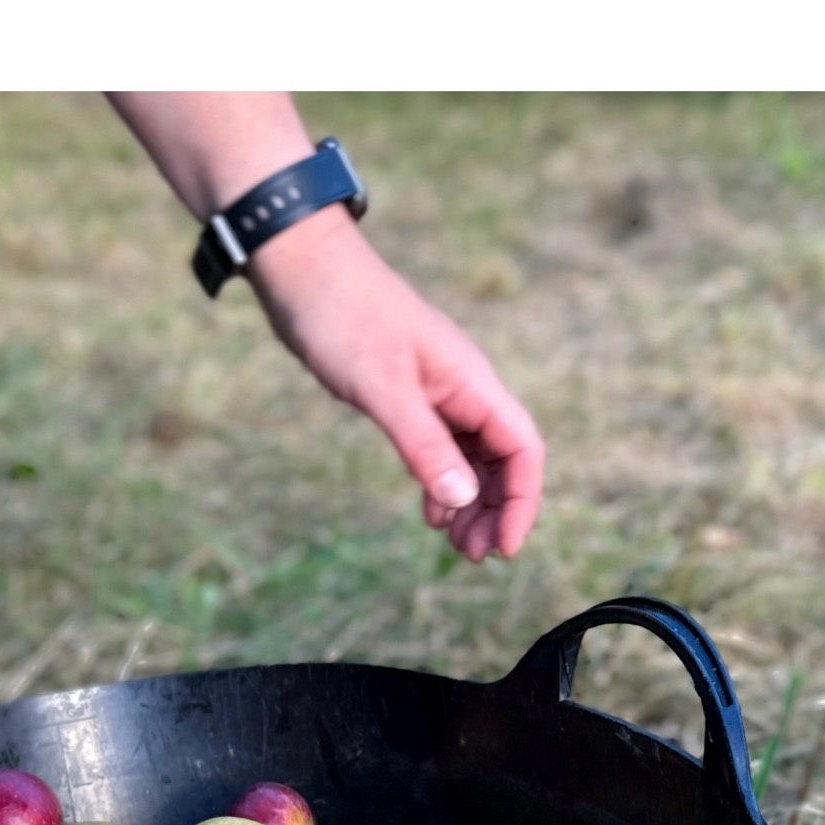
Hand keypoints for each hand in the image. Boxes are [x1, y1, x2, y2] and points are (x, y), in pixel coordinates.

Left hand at [249, 211, 545, 560]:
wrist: (303, 266)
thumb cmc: (343, 318)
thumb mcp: (383, 389)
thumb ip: (424, 446)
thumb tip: (461, 500)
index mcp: (472, 382)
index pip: (522, 449)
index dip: (522, 502)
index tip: (505, 548)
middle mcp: (465, 387)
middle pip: (503, 460)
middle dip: (496, 511)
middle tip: (474, 557)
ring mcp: (439, 390)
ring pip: (473, 457)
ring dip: (470, 503)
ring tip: (455, 545)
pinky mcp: (410, 394)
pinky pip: (443, 446)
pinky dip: (442, 483)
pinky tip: (430, 512)